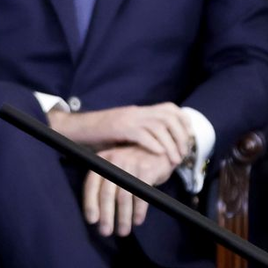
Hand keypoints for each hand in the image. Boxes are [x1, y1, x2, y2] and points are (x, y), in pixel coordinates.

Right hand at [49, 103, 191, 164]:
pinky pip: (142, 134)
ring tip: (175, 159)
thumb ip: (140, 134)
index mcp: (139, 112)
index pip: (169, 108)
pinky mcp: (119, 128)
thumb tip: (159, 147)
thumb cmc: (100, 134)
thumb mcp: (124, 131)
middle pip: (168, 116)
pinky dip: (154, 144)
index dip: (183, 121)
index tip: (190, 137)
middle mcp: (136, 112)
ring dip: (171, 144)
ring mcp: (128, 119)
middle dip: (181, 135)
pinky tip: (160, 154)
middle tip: (184, 153)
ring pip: (159, 126)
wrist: (77, 129)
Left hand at [82, 144, 174, 237]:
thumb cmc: (135, 163)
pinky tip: (137, 221)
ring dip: (123, 218)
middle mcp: (115, 161)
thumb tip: (98, 213)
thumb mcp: (117, 167)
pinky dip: (139, 211)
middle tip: (105, 232)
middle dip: (106, 215)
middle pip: (106, 193)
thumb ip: (107, 182)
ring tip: (123, 231)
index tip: (92, 220)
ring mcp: (131, 164)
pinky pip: (140, 196)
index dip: (90, 203)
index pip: (91, 184)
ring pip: (123, 197)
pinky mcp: (146, 170)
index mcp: (103, 160)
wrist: (160, 148)